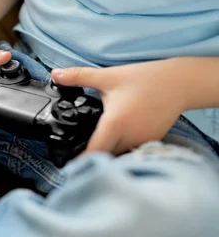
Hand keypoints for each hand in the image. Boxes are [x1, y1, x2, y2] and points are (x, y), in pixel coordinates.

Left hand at [52, 58, 189, 154]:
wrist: (181, 83)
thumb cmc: (145, 79)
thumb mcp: (108, 76)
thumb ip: (78, 77)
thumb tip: (54, 74)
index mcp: (115, 124)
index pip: (93, 152)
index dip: (78, 160)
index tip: (66, 163)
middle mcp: (128, 137)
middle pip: (104, 158)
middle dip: (90, 159)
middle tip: (74, 156)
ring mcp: (141, 142)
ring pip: (117, 156)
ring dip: (105, 155)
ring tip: (91, 150)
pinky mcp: (150, 142)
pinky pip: (130, 151)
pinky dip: (119, 149)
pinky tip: (112, 142)